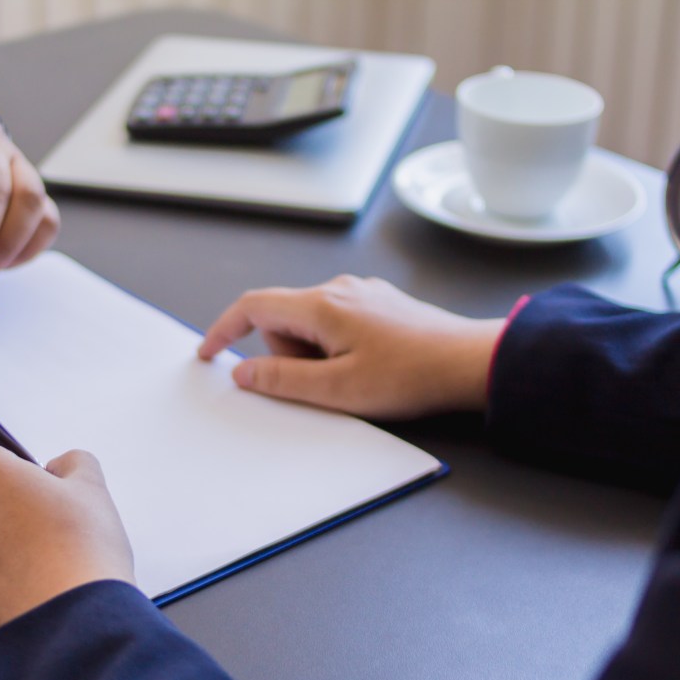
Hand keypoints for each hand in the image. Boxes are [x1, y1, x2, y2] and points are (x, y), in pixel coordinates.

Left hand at [0, 442, 134, 639]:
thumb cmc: (79, 554)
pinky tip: (29, 579)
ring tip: (42, 555)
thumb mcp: (92, 487)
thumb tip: (61, 467)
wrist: (71, 625)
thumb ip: (72, 462)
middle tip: (45, 523)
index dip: (17, 468)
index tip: (38, 486)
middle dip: (3, 503)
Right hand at [197, 275, 505, 418]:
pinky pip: (338, 323)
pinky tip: (370, 368)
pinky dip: (336, 347)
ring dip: (316, 353)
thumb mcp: (338, 390)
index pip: (254, 306)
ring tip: (355, 378)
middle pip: (284, 318)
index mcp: (322, 306)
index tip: (209, 353)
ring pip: (312, 323)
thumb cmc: (410, 376)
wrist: (470, 363)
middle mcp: (339, 290)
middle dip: (288, 354)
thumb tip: (243, 372)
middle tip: (323, 384)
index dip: (224, 328)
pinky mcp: (381, 305)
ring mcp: (363, 294)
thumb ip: (283, 380)